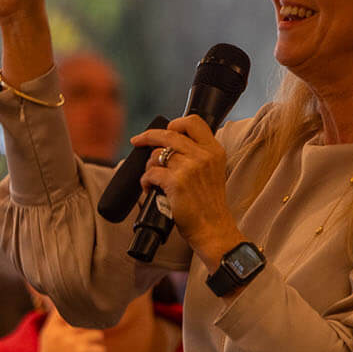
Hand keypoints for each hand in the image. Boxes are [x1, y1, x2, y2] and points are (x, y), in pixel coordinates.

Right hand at [35, 309, 108, 351]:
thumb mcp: (49, 345)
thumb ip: (60, 329)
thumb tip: (80, 313)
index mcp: (51, 330)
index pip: (65, 308)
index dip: (77, 311)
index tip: (82, 318)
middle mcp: (61, 332)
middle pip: (87, 321)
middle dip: (90, 335)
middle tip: (84, 351)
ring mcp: (74, 341)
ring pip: (97, 335)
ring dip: (96, 349)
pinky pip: (102, 350)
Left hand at [131, 115, 243, 269]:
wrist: (213, 229)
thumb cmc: (209, 204)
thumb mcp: (213, 171)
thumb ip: (198, 154)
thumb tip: (170, 143)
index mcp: (214, 150)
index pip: (193, 122)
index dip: (175, 123)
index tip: (165, 130)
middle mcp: (203, 156)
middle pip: (169, 134)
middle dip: (148, 136)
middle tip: (137, 141)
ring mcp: (190, 168)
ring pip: (156, 155)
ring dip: (149, 165)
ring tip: (152, 177)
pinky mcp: (176, 182)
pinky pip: (150, 173)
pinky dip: (145, 181)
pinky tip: (149, 188)